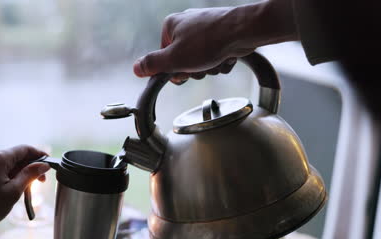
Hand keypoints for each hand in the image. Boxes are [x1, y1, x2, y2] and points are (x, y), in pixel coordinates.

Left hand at [0, 145, 50, 233]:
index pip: (25, 149)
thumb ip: (30, 174)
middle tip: (42, 181)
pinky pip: (1, 170)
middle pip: (17, 156)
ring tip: (30, 187)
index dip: (39, 155)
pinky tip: (16, 187)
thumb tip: (44, 165)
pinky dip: (11, 176)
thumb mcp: (14, 190)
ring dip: (22, 173)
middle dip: (31, 166)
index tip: (49, 164)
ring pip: (9, 164)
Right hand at [133, 0, 298, 83]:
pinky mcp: (221, 34)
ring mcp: (205, 28)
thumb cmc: (209, 42)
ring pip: (201, 60)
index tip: (182, 73)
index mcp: (171, 26)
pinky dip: (220, 61)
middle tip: (202, 66)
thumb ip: (153, 64)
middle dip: (194, 69)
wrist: (244, 31)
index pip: (163, 57)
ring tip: (216, 60)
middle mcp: (187, 24)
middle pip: (183, 60)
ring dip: (209, 67)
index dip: (173, 70)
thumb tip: (136, 68)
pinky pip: (215, 56)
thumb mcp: (174, 59)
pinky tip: (226, 57)